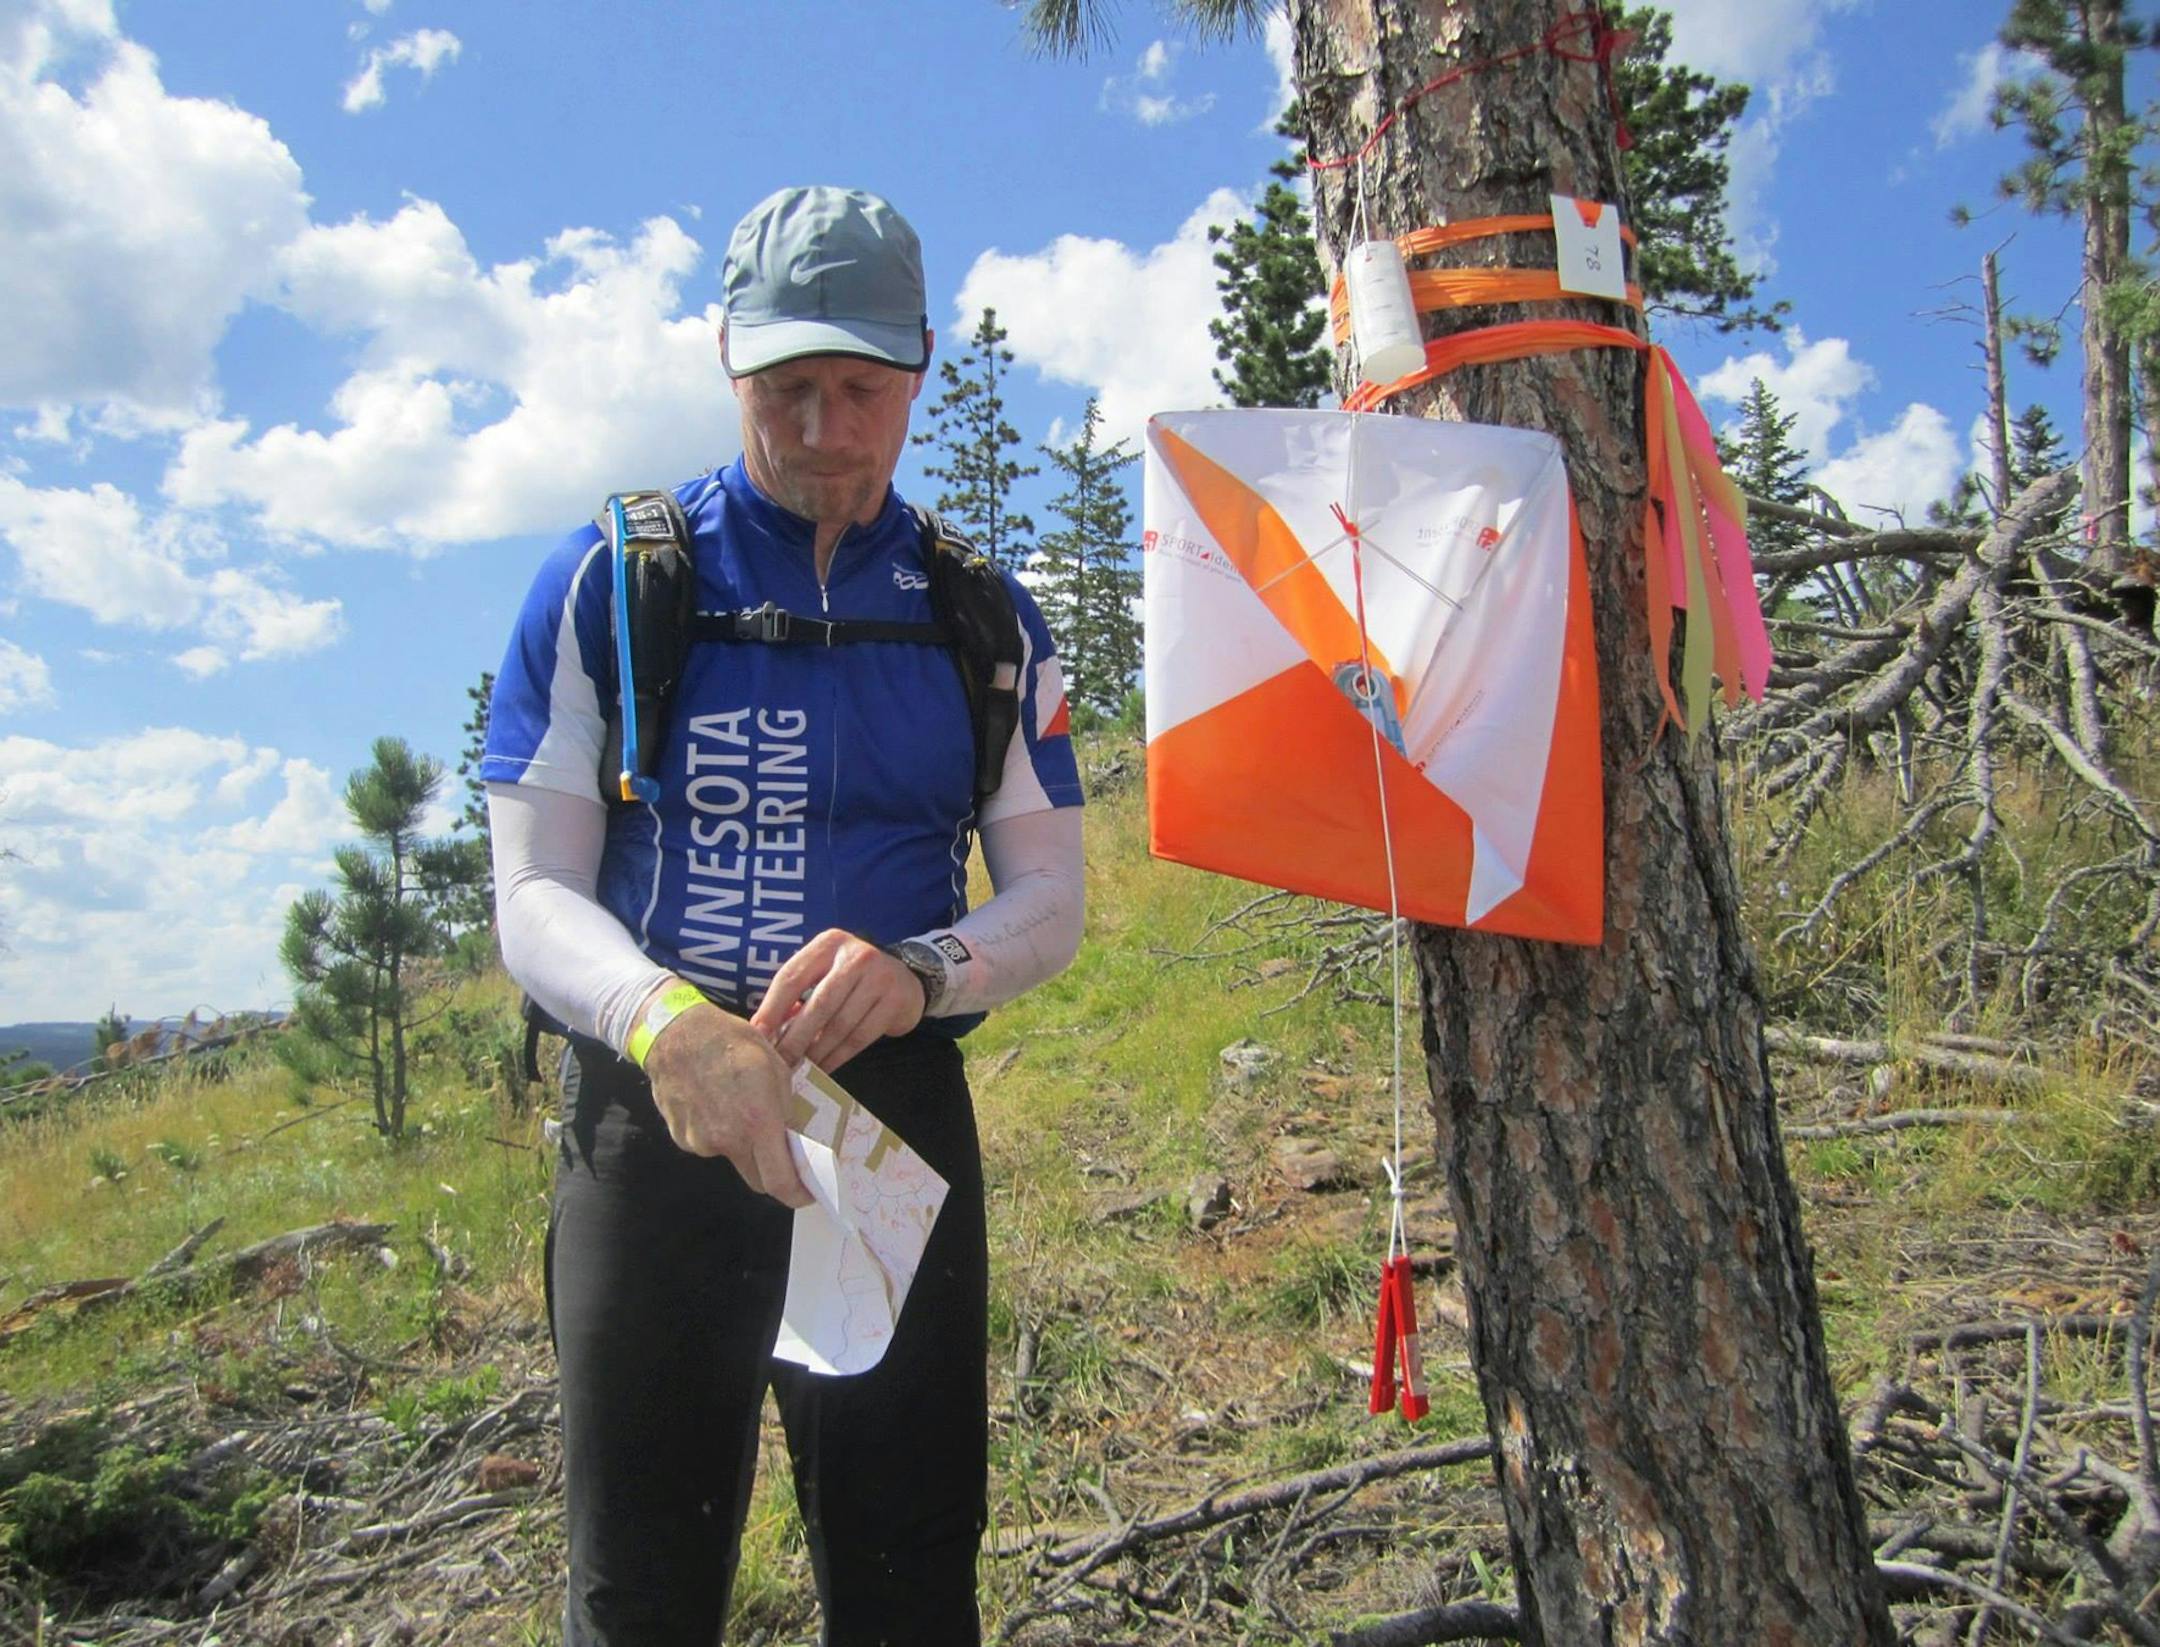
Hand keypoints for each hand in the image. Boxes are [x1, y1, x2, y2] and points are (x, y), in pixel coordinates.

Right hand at [641, 990, 811, 1207]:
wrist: (675, 1033)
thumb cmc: (733, 1043)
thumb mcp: (776, 1068)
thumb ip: (786, 1110)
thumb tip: (793, 1137)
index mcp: (758, 1123)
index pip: (780, 1182)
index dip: (797, 1194)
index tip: (808, 1193)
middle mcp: (728, 1141)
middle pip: (758, 1180)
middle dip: (773, 1174)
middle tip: (782, 1154)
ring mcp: (701, 1143)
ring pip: (733, 1158)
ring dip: (742, 1145)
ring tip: (737, 1107)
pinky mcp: (681, 1139)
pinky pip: (709, 1145)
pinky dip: (717, 1134)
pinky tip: (713, 1103)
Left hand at [749, 928, 925, 1071]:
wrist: (906, 979)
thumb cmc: (853, 979)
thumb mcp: (826, 973)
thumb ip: (799, 992)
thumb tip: (767, 1029)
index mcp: (828, 944)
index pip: (792, 976)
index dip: (772, 1008)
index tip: (758, 1035)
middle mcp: (855, 956)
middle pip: (818, 1004)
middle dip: (795, 1038)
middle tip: (780, 1062)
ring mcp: (879, 978)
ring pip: (840, 1025)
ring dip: (817, 1051)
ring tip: (802, 1068)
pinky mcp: (895, 1001)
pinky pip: (860, 1037)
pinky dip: (838, 1056)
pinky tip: (825, 1067)